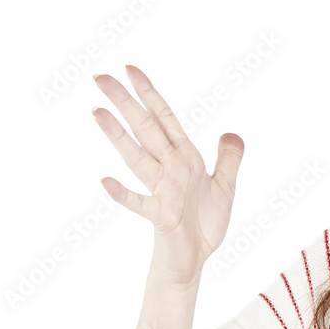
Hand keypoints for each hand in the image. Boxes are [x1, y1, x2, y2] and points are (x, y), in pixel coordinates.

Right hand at [92, 65, 243, 288]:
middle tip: (99, 77)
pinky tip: (105, 181)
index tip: (130, 69)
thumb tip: (231, 133)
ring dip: (118, 136)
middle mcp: (170, 169)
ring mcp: (163, 191)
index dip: (150, 94)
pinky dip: (124, 194)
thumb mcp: (226, 187)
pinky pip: (140, 204)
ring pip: (138, 158)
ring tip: (97, 112)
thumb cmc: (204, 224)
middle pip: (145, 130)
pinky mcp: (162, 216)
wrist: (195, 260)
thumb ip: (229, 159)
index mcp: (185, 158)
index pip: (164, 119)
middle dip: (125, 103)